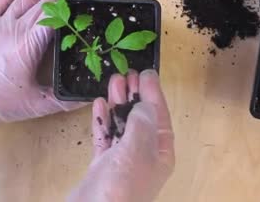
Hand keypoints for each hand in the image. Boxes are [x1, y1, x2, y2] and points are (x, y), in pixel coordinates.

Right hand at [68, 70, 174, 201]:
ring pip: (122, 125)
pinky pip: (105, 138)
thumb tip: (145, 104)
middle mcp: (144, 156)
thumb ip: (142, 122)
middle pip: (141, 118)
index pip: (160, 117)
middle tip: (127, 74)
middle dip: (135, 95)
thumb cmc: (121, 185)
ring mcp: (122, 161)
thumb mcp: (137, 149)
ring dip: (117, 104)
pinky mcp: (102, 167)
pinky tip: (98, 105)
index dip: (154, 94)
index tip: (147, 73)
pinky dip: (102, 121)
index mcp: (160, 154)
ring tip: (112, 82)